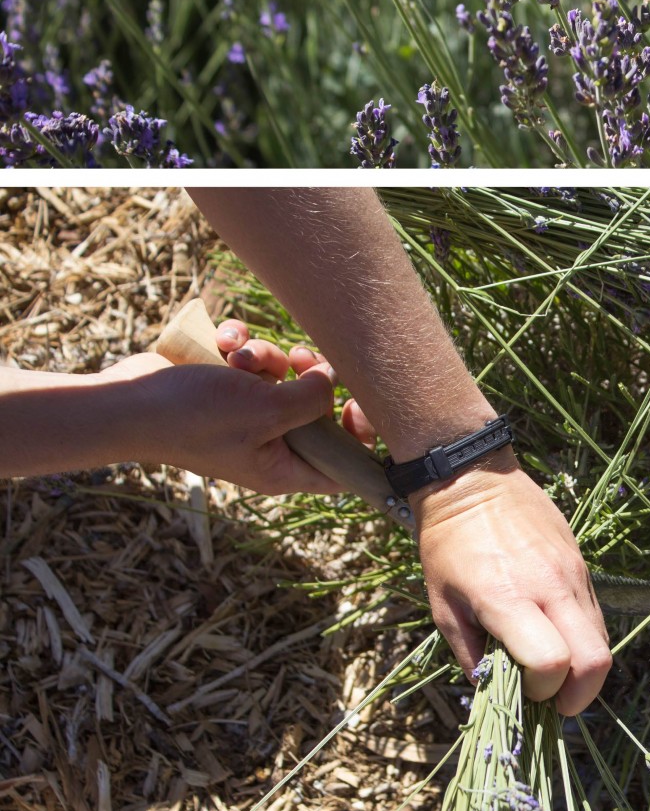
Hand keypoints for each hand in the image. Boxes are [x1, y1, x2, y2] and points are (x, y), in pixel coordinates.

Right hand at [85, 311, 371, 497]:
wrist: (129, 401)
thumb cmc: (194, 417)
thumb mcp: (265, 410)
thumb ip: (312, 399)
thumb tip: (333, 381)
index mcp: (284, 468)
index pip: (343, 465)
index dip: (360, 437)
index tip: (358, 402)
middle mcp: (269, 444)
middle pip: (317, 409)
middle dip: (309, 377)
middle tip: (301, 361)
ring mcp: (246, 414)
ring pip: (284, 375)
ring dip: (267, 355)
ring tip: (242, 358)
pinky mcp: (226, 386)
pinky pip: (251, 359)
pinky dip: (240, 345)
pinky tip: (224, 342)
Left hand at [412, 458, 611, 716]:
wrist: (472, 480)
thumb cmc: (447, 545)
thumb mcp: (442, 606)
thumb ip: (470, 655)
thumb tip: (492, 690)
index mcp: (507, 599)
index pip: (551, 664)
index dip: (541, 691)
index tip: (523, 691)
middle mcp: (550, 587)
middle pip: (595, 659)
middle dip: (580, 695)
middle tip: (556, 703)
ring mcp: (572, 574)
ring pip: (602, 640)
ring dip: (584, 669)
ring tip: (556, 674)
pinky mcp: (581, 565)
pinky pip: (595, 616)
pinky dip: (583, 640)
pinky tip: (558, 640)